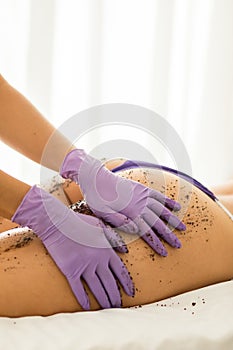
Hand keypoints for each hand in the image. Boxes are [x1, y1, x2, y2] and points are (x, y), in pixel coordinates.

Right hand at [12, 186, 133, 309]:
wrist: (57, 224)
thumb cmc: (79, 222)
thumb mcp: (101, 225)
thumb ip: (115, 238)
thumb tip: (125, 251)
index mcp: (106, 250)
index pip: (121, 271)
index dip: (127, 284)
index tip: (131, 293)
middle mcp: (98, 261)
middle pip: (110, 283)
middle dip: (116, 297)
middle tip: (119, 307)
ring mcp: (84, 267)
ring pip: (97, 289)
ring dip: (104, 301)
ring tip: (109, 310)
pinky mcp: (70, 271)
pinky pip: (78, 289)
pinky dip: (84, 299)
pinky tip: (88, 307)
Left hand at [60, 150, 185, 255]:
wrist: (96, 177)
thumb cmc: (96, 197)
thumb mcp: (103, 213)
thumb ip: (119, 221)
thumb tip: (136, 230)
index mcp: (130, 213)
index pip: (147, 231)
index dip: (156, 243)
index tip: (164, 252)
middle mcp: (140, 204)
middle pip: (157, 222)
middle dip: (168, 235)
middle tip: (178, 245)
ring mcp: (142, 195)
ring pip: (162, 209)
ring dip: (173, 219)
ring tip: (183, 228)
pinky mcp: (142, 188)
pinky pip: (159, 195)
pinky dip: (168, 201)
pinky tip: (177, 206)